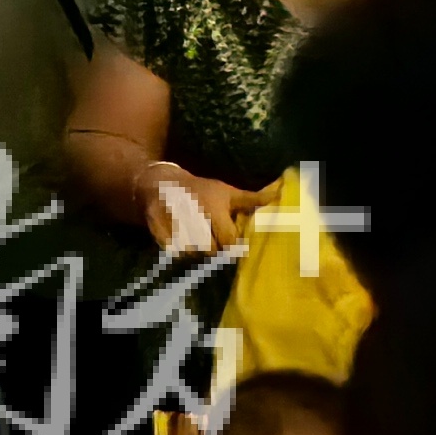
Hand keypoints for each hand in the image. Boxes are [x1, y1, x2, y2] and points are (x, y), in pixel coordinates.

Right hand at [144, 165, 262, 253]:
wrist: (161, 182)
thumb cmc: (201, 190)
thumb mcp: (227, 192)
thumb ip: (252, 199)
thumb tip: (279, 194)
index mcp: (213, 207)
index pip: (229, 240)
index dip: (231, 245)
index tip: (230, 243)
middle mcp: (193, 214)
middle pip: (210, 249)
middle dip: (213, 248)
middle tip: (211, 241)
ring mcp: (172, 220)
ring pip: (192, 252)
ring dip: (195, 251)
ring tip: (196, 242)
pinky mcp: (156, 226)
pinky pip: (171, 250)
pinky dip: (177, 250)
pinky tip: (180, 242)